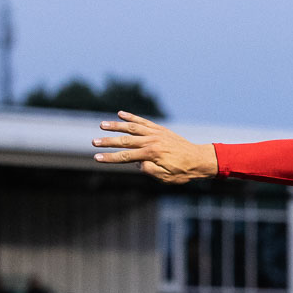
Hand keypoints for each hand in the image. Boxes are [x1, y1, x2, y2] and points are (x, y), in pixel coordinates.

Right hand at [93, 111, 218, 182]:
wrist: (199, 159)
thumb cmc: (183, 172)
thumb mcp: (166, 178)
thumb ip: (149, 170)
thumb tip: (135, 163)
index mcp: (151, 154)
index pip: (126, 156)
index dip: (110, 158)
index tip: (97, 158)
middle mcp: (152, 141)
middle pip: (125, 140)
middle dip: (108, 141)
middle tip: (93, 142)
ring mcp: (155, 133)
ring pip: (132, 128)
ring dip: (116, 126)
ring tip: (102, 125)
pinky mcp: (160, 129)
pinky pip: (143, 122)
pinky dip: (132, 118)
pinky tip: (120, 114)